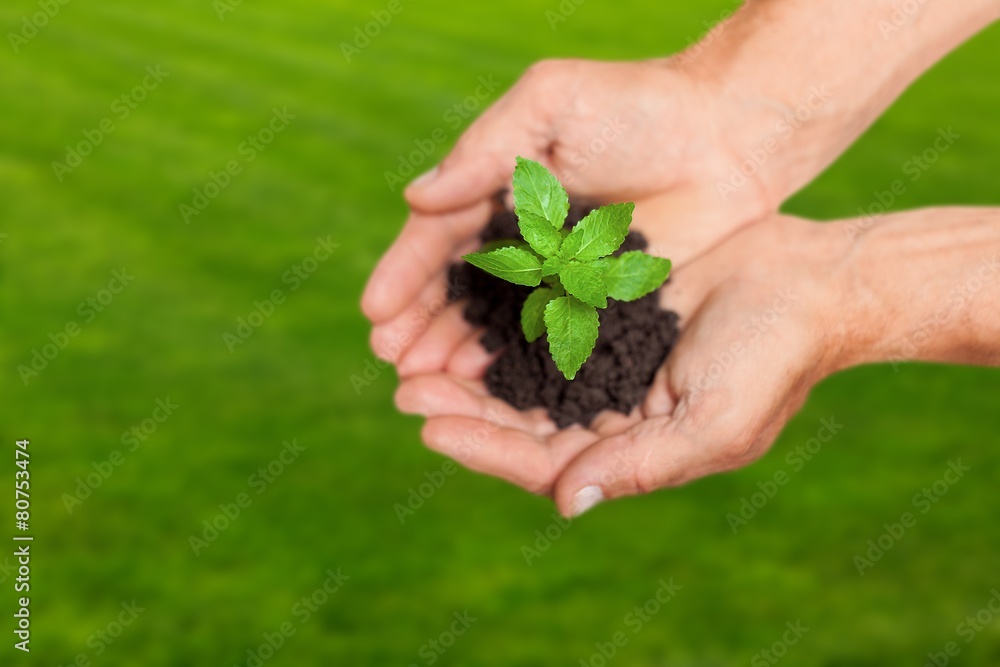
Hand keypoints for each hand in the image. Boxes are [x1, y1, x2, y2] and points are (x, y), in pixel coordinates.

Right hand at [362, 58, 781, 367]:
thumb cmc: (638, 106)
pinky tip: (483, 383)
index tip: (376, 311)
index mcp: (496, 186)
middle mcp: (519, 236)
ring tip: (422, 381)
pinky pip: (543, 337)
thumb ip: (484, 152)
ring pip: (492, 319)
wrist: (728, 136)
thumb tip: (416, 198)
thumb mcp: (549, 105)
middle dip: (420, 323)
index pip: (437, 236)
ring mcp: (555, 273)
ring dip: (454, 350)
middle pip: (456, 287)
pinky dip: (510, 361)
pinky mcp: (595, 301)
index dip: (404, 273)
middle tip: (393, 361)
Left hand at [394, 214, 851, 515]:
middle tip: (403, 390)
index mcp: (632, 449)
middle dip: (461, 410)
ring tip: (413, 355)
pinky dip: (501, 325)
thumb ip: (639, 467)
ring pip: (520, 376)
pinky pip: (541, 324)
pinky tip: (462, 309)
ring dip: (469, 371)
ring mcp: (607, 361)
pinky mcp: (606, 313)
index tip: (429, 429)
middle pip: (518, 421)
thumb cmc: (775, 357)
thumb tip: (564, 502)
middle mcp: (611, 412)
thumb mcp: (714, 425)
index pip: (542, 461)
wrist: (813, 282)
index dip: (484, 447)